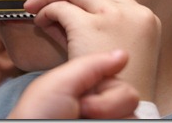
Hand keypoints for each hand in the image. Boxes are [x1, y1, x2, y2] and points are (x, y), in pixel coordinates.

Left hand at [9, 50, 138, 118]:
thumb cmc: (38, 115)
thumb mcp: (60, 82)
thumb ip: (92, 65)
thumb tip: (123, 54)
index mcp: (87, 89)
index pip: (118, 80)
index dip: (107, 88)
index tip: (84, 96)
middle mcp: (99, 107)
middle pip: (130, 98)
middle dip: (107, 105)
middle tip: (81, 111)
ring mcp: (103, 120)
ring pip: (133, 116)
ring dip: (108, 117)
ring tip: (83, 121)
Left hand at [24, 0, 160, 99]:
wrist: (114, 114)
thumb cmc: (113, 91)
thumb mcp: (112, 54)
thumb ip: (95, 29)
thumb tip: (66, 11)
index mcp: (146, 18)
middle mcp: (135, 12)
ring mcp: (116, 17)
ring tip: (33, 4)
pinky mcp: (93, 26)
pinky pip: (62, 8)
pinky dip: (46, 11)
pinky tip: (40, 22)